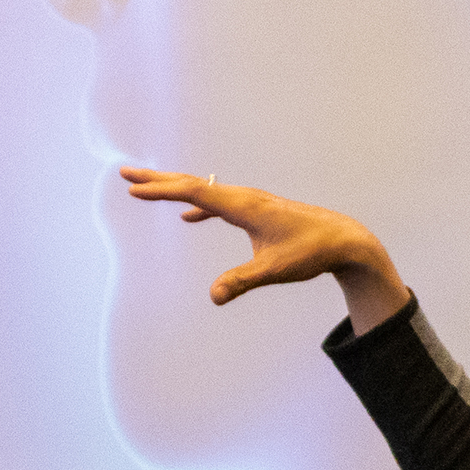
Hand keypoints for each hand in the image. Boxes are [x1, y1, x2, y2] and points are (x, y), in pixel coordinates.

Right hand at [119, 168, 408, 329]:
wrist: (343, 240)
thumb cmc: (311, 252)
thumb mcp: (274, 270)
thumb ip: (242, 281)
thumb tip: (214, 296)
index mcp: (244, 206)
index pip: (194, 194)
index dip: (161, 192)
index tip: (133, 190)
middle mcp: (245, 198)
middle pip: (193, 184)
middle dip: (158, 180)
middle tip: (125, 173)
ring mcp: (251, 202)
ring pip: (205, 192)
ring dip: (174, 189)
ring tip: (147, 188)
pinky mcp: (258, 212)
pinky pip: (220, 204)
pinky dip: (199, 207)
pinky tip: (187, 217)